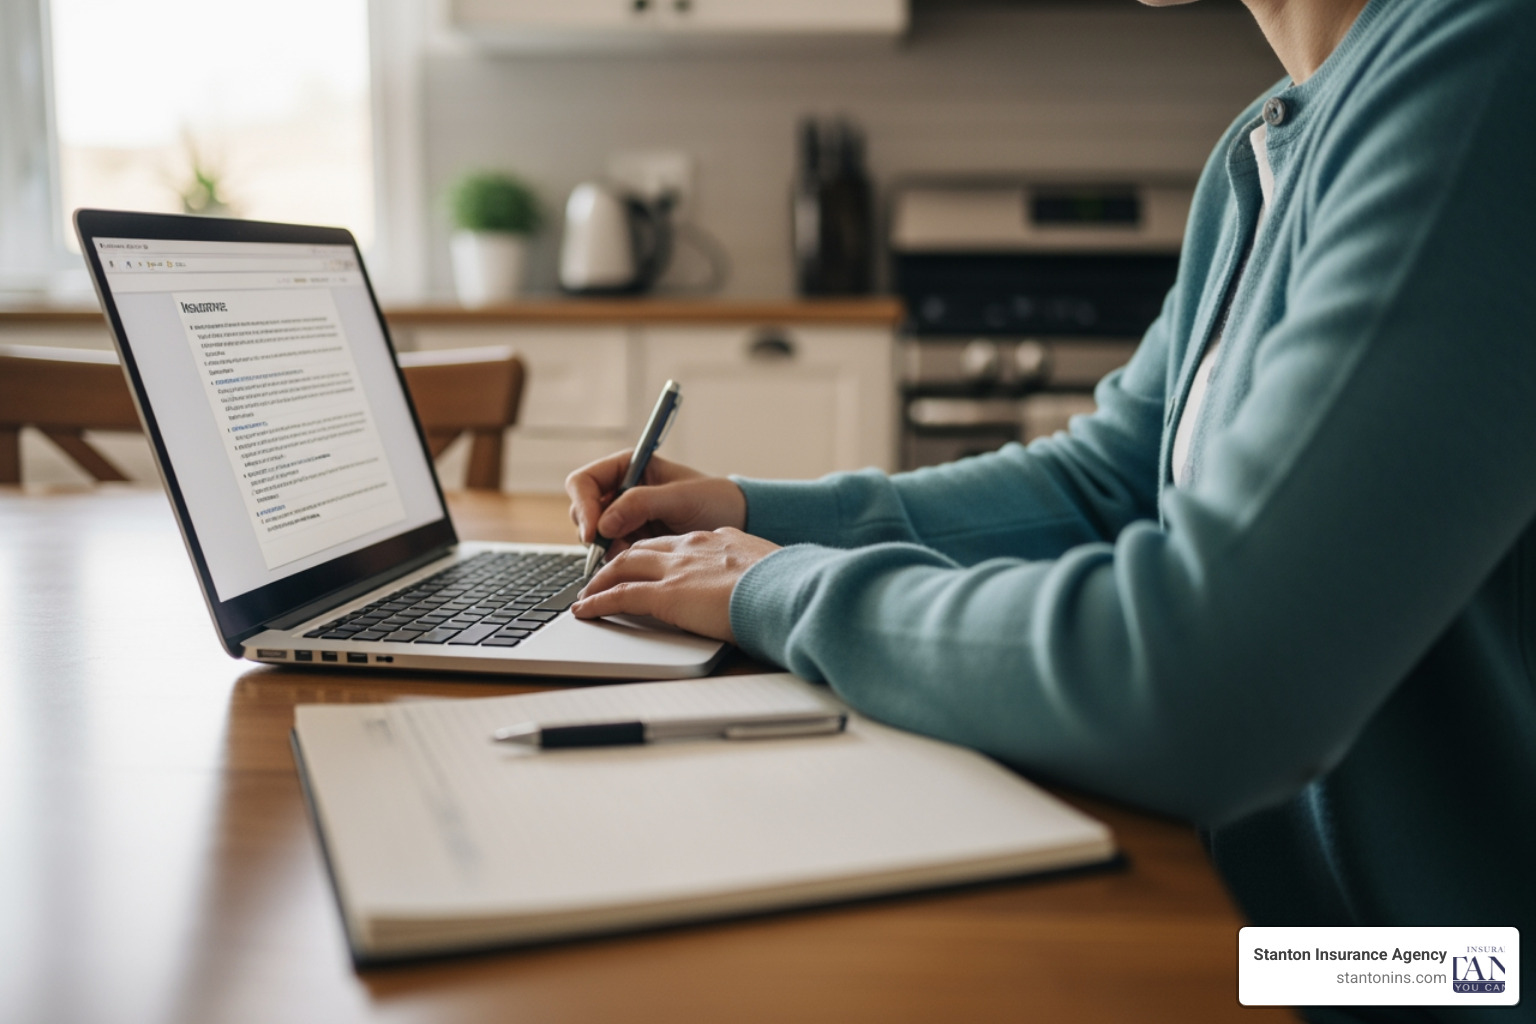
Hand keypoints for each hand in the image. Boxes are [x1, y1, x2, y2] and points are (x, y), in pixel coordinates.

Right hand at [565, 451, 746, 556]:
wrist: (736, 522)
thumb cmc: (714, 499)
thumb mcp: (680, 498)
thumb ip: (641, 504)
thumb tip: (603, 523)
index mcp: (628, 467)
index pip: (584, 482)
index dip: (584, 506)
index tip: (595, 532)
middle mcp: (620, 490)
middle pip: (583, 511)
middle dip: (594, 531)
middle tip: (614, 548)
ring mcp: (624, 517)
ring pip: (593, 536)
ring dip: (608, 548)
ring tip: (638, 551)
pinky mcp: (632, 540)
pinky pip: (611, 552)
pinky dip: (620, 559)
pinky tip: (642, 559)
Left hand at [572, 528, 779, 641]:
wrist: (789, 591)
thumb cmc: (791, 588)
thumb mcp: (774, 574)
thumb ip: (759, 578)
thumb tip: (766, 594)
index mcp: (722, 539)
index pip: (680, 543)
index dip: (659, 554)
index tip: (652, 564)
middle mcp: (694, 547)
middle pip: (644, 549)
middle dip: (622, 560)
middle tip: (607, 575)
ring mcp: (677, 569)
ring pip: (623, 566)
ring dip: (602, 579)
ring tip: (589, 593)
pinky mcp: (665, 594)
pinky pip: (620, 596)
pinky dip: (598, 602)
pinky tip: (585, 611)